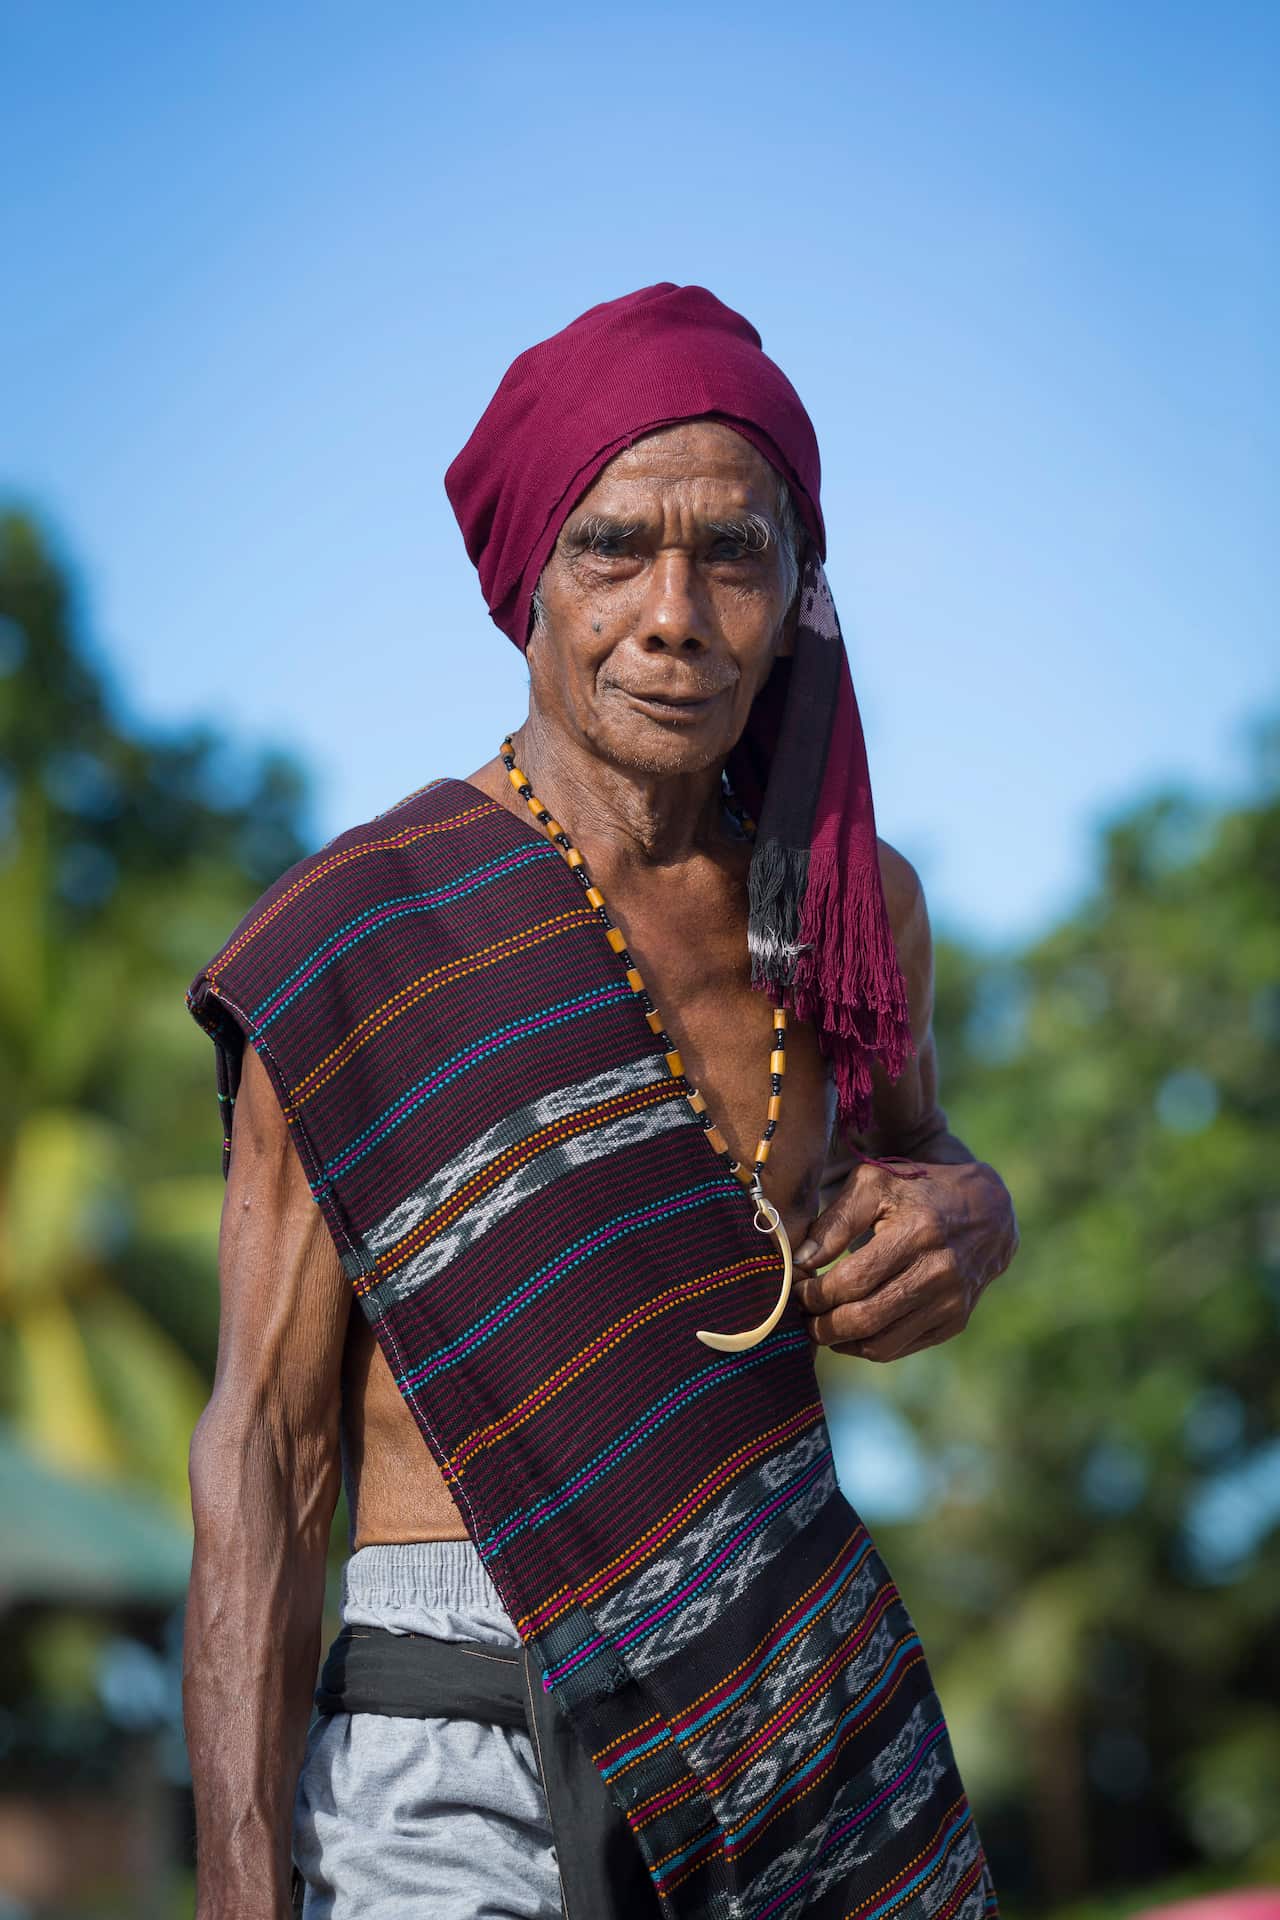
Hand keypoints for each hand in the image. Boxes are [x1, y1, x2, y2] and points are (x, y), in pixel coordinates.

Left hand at [793, 1158, 1017, 1360]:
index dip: (816, 1292)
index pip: (853, 1280)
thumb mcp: (875, 1186)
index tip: (794, 1289)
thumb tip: (802, 1261)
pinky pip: (900, 1347)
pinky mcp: (955, 1321)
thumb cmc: (918, 1192)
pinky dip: (867, 1345)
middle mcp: (939, 1272)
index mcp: (917, 1233)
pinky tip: (848, 1331)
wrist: (987, 1212)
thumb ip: (835, 1222)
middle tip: (799, 1315)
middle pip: (864, 1318)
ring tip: (819, 1325)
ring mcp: (951, 1302)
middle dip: (821, 1324)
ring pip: (881, 1343)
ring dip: (840, 1341)